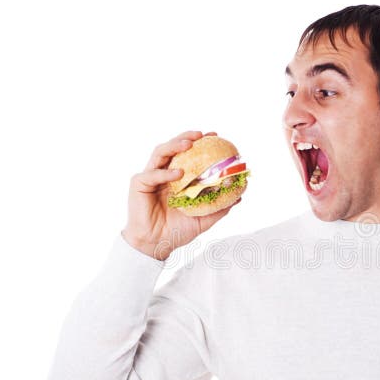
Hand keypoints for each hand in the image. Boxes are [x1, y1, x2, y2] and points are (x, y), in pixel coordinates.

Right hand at [122, 130, 241, 259]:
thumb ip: (219, 207)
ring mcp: (150, 177)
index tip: (215, 136)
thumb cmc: (177, 232)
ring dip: (174, 146)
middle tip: (202, 135)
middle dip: (186, 137)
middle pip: (173, 147)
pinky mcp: (139, 184)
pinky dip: (165, 172)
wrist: (157, 245)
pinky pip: (152, 174)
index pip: (188, 154)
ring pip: (160, 152)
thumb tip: (240, 196)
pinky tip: (179, 173)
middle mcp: (163, 173)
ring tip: (189, 144)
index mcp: (177, 178)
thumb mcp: (203, 219)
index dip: (200, 143)